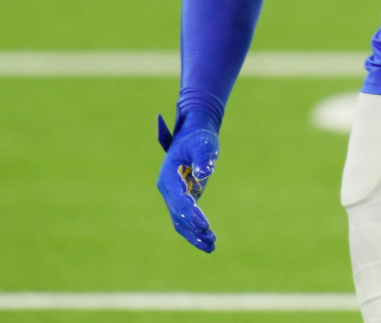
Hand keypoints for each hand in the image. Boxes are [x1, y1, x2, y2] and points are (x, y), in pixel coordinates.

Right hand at [156, 112, 219, 251]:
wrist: (194, 134)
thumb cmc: (199, 138)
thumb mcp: (203, 144)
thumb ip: (204, 158)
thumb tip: (205, 172)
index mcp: (169, 176)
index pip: (179, 199)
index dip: (191, 213)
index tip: (204, 225)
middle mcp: (168, 188)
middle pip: (178, 214)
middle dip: (193, 229)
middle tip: (211, 240)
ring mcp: (174, 195)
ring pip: (181, 221)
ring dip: (194, 235)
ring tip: (212, 246)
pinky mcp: (183, 197)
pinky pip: (187, 218)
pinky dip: (196, 230)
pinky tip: (210, 241)